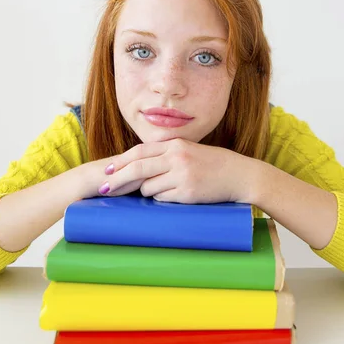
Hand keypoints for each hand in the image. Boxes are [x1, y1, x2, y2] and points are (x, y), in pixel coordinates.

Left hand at [93, 138, 259, 203]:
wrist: (238, 175)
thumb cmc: (212, 164)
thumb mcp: (188, 151)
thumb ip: (166, 154)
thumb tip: (138, 165)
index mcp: (175, 145)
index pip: (139, 152)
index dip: (120, 162)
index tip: (106, 170)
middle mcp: (177, 158)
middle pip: (137, 169)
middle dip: (117, 179)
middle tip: (104, 188)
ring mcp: (182, 176)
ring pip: (148, 187)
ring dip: (146, 191)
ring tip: (163, 189)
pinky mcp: (187, 194)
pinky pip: (163, 199)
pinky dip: (162, 198)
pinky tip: (175, 195)